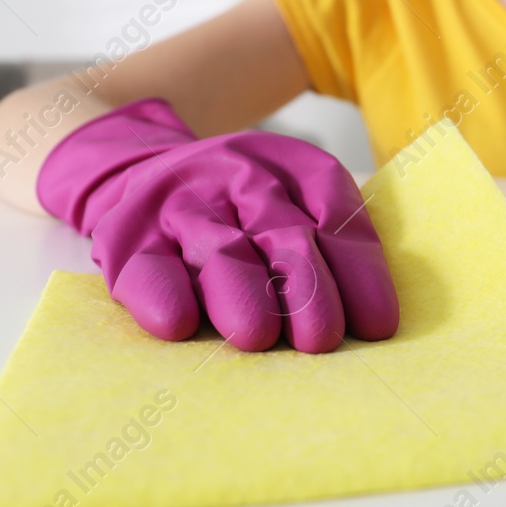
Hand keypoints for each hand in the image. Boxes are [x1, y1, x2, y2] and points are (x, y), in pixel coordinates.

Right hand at [36, 97, 398, 351]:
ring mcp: (182, 203)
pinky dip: (164, 294)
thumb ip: (328, 246)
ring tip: (258, 338)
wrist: (138, 170)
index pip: (334, 213)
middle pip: (283, 232)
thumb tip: (370, 324)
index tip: (376, 325)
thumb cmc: (236, 212)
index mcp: (290, 166)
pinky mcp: (128, 235)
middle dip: (307, 288)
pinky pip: (149, 267)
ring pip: (219, 248)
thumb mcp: (289, 202)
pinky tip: (178, 324)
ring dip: (242, 293)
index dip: (358, 269)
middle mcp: (238, 175)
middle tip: (322, 340)